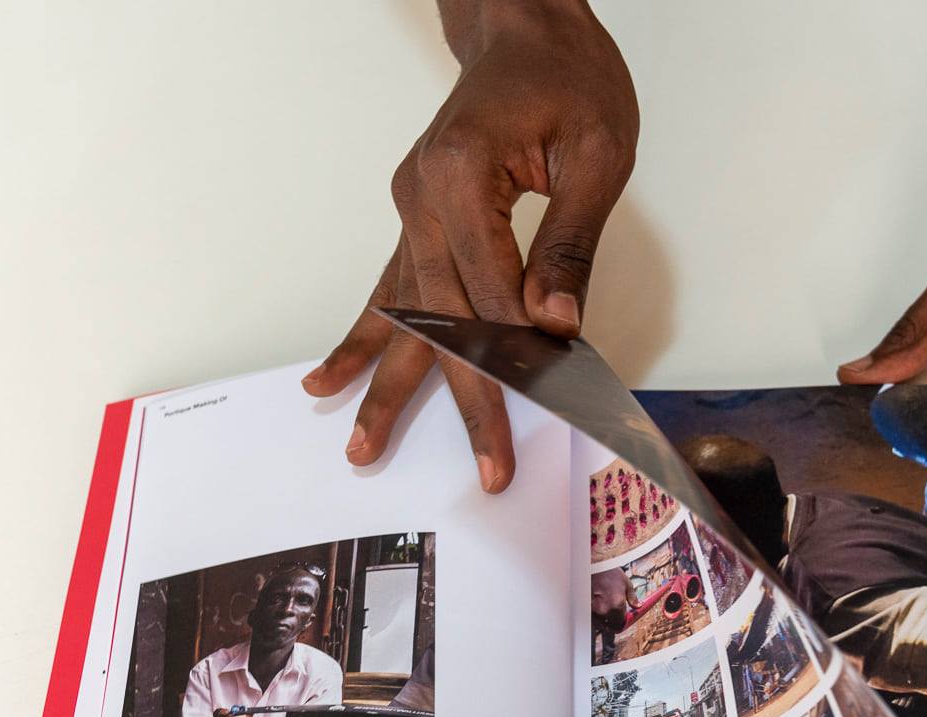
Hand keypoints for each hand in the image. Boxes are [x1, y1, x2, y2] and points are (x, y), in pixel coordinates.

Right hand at [301, 0, 636, 492]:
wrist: (525, 28)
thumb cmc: (566, 77)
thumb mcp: (596, 150)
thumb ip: (570, 240)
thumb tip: (555, 321)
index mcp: (461, 175)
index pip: (491, 287)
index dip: (519, 348)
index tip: (545, 398)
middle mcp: (420, 198)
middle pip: (443, 318)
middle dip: (467, 397)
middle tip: (486, 464)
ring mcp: (409, 210)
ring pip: (402, 314)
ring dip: (387, 383)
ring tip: (363, 445)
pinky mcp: (413, 219)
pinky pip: (387, 288)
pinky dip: (363, 337)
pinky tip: (330, 378)